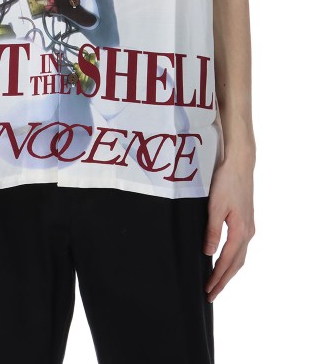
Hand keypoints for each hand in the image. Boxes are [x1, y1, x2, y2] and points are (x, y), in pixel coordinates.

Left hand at [203, 154, 254, 301]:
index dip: (217, 277)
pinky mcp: (246, 220)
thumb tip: (208, 253)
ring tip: (218, 282)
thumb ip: (212, 231)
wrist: (240, 164)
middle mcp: (248, 232)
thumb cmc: (227, 182)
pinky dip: (233, 259)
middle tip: (211, 294)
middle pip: (236, 264)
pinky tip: (226, 259)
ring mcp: (249, 227)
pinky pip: (240, 247)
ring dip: (229, 272)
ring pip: (240, 257)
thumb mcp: (215, 207)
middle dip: (224, 281)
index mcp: (240, 231)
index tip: (208, 290)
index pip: (227, 262)